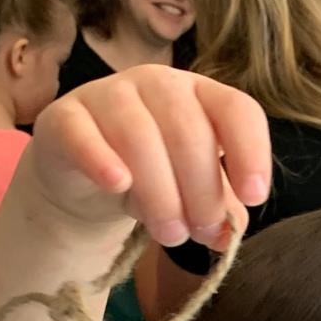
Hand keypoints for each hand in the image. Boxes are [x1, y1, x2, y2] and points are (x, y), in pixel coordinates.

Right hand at [27, 64, 270, 248]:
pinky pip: (83, 134)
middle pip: (189, 131)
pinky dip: (101, 159)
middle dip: (202, 191)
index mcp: (200, 95)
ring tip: (169, 235)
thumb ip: (218, 208)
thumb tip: (229, 234)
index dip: (251, 152)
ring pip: (140, 136)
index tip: (255, 197)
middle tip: (200, 233)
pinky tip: (118, 184)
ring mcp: (109, 94)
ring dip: (160, 194)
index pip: (237, 110)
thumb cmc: (152, 177)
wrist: (85, 178)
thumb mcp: (192, 193)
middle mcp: (158, 84)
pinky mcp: (65, 117)